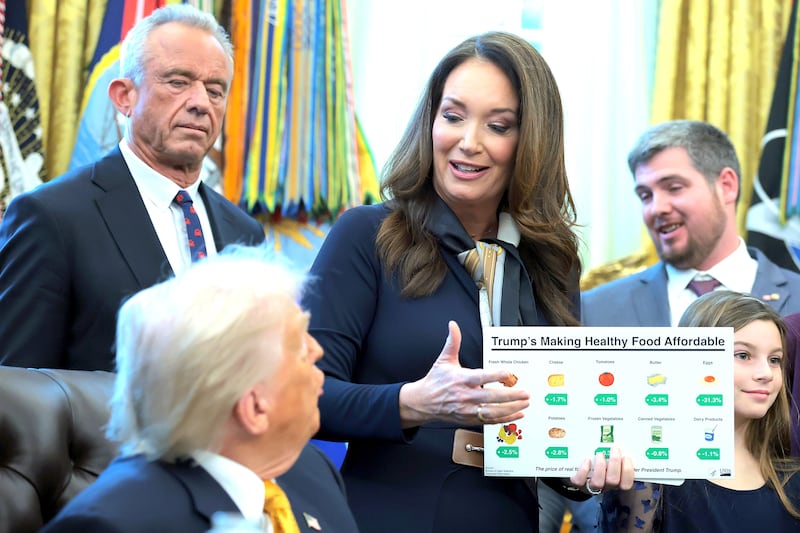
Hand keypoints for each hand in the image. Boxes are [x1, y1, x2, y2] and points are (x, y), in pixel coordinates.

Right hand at [398, 321, 529, 427]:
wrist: (423, 402)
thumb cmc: (435, 381)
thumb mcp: (443, 359)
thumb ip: (453, 342)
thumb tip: (453, 326)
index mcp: (461, 379)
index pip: (481, 377)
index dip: (495, 375)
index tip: (508, 373)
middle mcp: (465, 395)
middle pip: (491, 397)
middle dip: (510, 396)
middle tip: (525, 393)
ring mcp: (468, 409)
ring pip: (493, 411)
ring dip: (511, 408)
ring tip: (525, 403)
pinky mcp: (470, 419)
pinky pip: (490, 421)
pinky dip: (505, 418)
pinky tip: (517, 414)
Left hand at [569, 447, 633, 494]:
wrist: (580, 473)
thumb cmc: (601, 464)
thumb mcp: (611, 462)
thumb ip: (618, 456)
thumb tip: (622, 440)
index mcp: (617, 483)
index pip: (626, 484)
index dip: (628, 471)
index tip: (626, 456)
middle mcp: (605, 487)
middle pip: (613, 481)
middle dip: (615, 463)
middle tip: (615, 449)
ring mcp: (591, 487)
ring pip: (598, 482)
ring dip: (600, 466)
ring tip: (600, 454)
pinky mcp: (579, 484)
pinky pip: (580, 481)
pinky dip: (583, 470)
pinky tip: (587, 460)